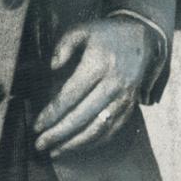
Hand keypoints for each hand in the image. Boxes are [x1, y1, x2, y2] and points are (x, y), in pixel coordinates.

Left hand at [33, 17, 154, 155]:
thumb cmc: (107, 35)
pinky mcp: (131, 106)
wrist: (143, 37)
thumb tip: (52, 67)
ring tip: (56, 151)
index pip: (71, 96)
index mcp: (98, 65)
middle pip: (83, 116)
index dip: (52, 113)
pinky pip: (113, 130)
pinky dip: (94, 142)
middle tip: (40, 144)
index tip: (37, 125)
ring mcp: (124, 97)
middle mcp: (113, 84)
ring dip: (76, 143)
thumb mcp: (83, 30)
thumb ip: (64, 45)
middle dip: (59, 133)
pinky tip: (78, 146)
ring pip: (99, 128)